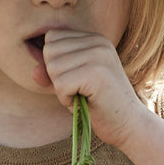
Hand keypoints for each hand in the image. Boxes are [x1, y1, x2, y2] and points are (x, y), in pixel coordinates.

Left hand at [42, 29, 145, 146]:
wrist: (129, 125)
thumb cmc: (99, 106)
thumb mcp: (71, 85)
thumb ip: (52, 73)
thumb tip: (34, 70)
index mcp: (94, 38)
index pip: (52, 39)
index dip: (56, 66)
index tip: (78, 81)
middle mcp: (97, 41)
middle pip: (50, 52)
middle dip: (57, 78)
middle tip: (80, 91)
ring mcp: (98, 55)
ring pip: (53, 68)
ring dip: (62, 90)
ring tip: (84, 97)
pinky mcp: (97, 72)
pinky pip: (60, 85)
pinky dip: (67, 100)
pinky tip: (86, 103)